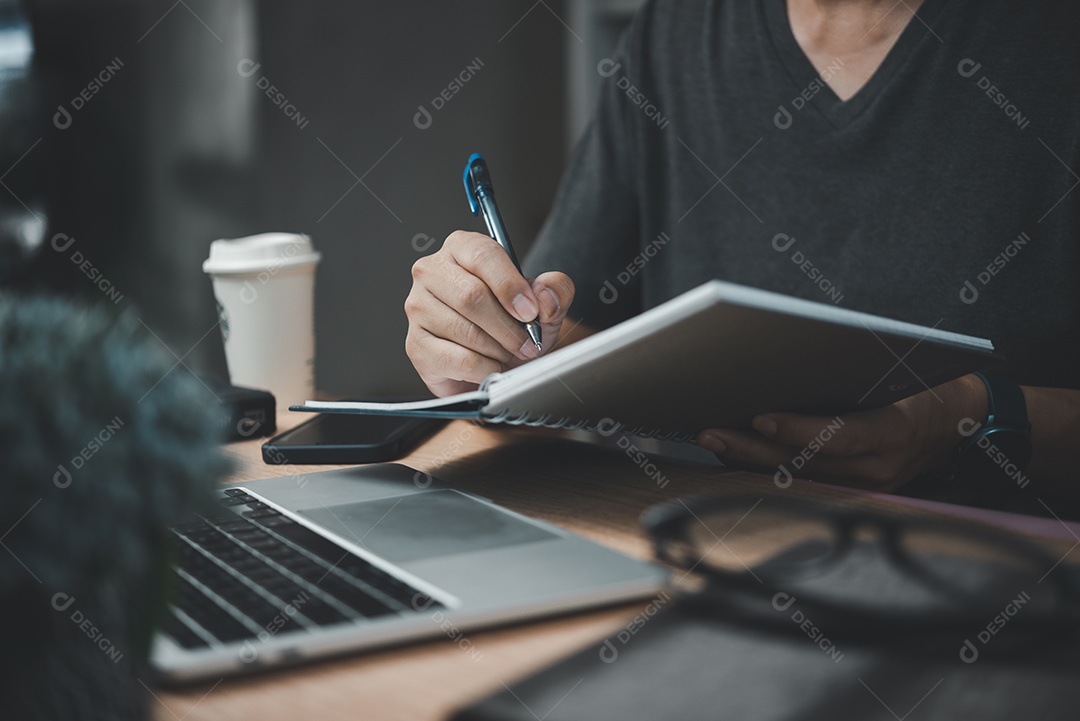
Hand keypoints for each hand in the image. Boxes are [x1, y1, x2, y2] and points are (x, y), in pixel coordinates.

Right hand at [405, 230, 575, 396]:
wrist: (496, 361)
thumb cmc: (513, 323)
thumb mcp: (544, 302)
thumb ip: (555, 290)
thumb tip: (544, 298)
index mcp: (462, 248)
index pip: (483, 255)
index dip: (510, 285)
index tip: (531, 312)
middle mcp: (432, 272)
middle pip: (471, 295)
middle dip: (508, 327)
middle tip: (528, 343)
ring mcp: (418, 308)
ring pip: (465, 330)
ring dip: (498, 350)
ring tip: (509, 354)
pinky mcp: (416, 344)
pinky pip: (457, 359)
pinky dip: (485, 368)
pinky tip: (492, 366)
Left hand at [696, 375, 988, 491]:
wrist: (963, 423)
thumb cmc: (927, 386)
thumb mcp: (901, 372)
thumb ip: (856, 373)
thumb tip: (793, 362)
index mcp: (895, 432)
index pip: (842, 436)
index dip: (800, 431)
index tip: (760, 419)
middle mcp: (877, 469)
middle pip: (805, 462)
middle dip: (751, 448)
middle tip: (710, 432)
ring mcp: (864, 487)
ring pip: (796, 477)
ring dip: (749, 460)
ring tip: (712, 440)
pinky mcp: (852, 492)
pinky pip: (803, 481)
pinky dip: (767, 467)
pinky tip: (736, 455)